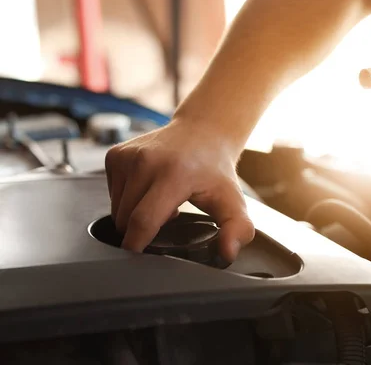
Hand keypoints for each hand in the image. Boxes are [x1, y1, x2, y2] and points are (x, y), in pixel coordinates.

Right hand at [104, 116, 254, 261]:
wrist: (203, 132)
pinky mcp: (115, 154)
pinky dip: (127, 200)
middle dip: (142, 230)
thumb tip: (228, 253)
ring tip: (160, 202)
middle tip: (169, 216)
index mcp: (174, 174)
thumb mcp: (233, 201)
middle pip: (126, 219)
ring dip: (134, 215)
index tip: (140, 258)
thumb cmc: (215, 170)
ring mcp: (127, 155)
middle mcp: (146, 161)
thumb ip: (237, 229)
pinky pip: (112, 195)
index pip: (143, 220)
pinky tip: (149, 190)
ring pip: (116, 209)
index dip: (138, 244)